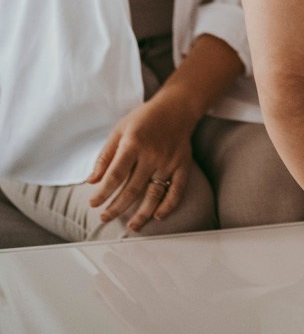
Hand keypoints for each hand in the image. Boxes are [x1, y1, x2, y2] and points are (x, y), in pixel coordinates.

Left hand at [87, 91, 194, 231]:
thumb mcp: (119, 130)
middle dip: (116, 208)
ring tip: (131, 227)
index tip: (93, 204)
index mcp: (133, 143)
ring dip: (141, 214)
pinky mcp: (182, 165)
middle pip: (132, 189)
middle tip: (104, 218)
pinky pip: (177, 190)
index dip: (103, 193)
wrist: (177, 107)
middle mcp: (152, 154)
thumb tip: (91, 181)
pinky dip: (169, 205)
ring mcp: (169, 161)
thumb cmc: (144, 118)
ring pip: (154, 194)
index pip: (115, 175)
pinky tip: (158, 216)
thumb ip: (105, 156)